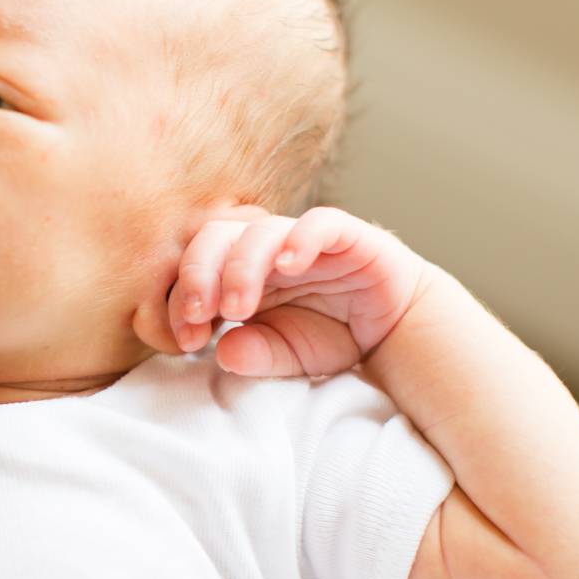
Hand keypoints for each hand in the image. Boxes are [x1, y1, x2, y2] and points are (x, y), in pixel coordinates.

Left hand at [168, 206, 433, 376]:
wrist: (397, 330)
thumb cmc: (334, 334)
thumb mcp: (289, 355)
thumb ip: (257, 354)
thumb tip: (222, 353)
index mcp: (240, 272)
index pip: (196, 268)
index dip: (181, 300)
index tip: (184, 340)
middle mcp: (266, 249)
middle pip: (217, 237)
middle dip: (198, 275)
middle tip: (199, 315)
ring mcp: (303, 238)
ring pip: (261, 231)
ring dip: (241, 268)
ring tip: (239, 308)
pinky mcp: (347, 235)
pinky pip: (320, 223)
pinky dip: (301, 238)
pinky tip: (290, 265)